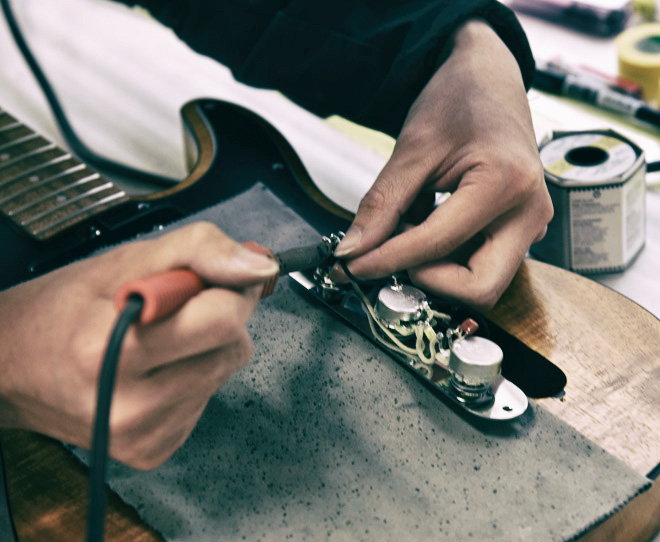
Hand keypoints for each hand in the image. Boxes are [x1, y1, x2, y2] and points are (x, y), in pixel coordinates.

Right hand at [0, 222, 277, 468]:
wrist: (14, 367)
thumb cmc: (64, 310)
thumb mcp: (125, 259)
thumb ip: (199, 251)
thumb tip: (258, 267)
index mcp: (113, 347)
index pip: (223, 319)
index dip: (228, 290)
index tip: (210, 280)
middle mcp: (127, 404)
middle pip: (234, 348)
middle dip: (222, 318)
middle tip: (181, 308)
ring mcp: (142, 434)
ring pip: (226, 373)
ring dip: (208, 348)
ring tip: (161, 340)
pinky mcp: (153, 450)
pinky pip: (208, 400)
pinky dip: (194, 377)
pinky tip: (157, 369)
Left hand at [335, 19, 552, 310]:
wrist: (489, 77)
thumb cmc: (459, 99)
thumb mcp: (413, 147)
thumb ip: (382, 204)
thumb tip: (352, 251)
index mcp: (507, 183)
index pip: (437, 245)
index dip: (387, 261)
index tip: (351, 266)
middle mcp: (530, 213)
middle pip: (480, 288)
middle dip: (428, 281)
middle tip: (388, 257)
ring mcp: (530, 225)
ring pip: (482, 283)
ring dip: (436, 270)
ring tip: (406, 230)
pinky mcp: (519, 230)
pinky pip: (481, 265)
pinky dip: (445, 259)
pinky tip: (423, 227)